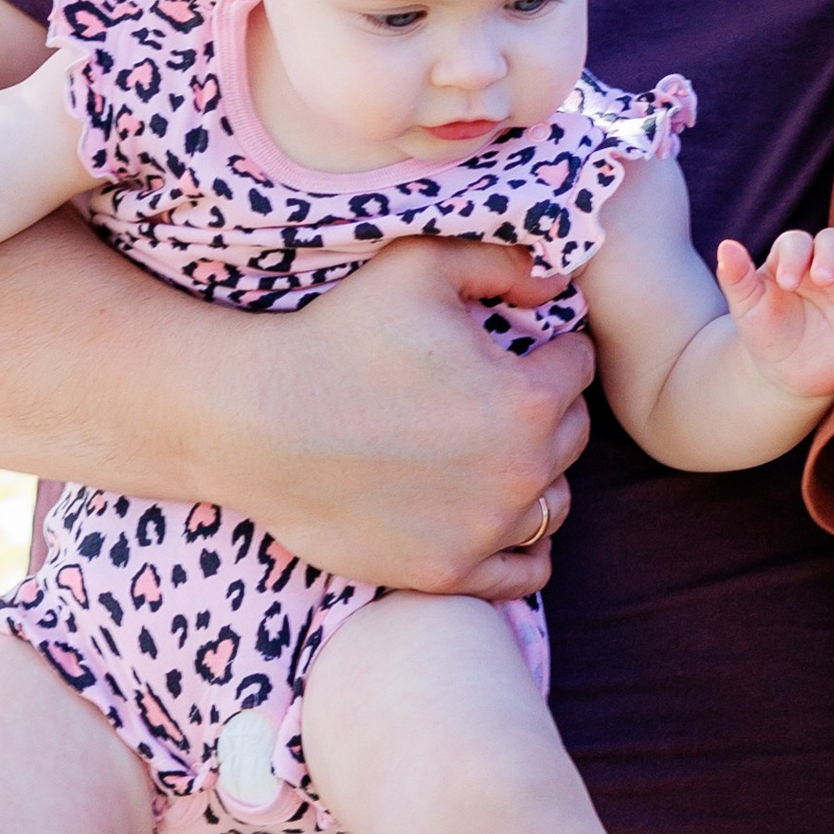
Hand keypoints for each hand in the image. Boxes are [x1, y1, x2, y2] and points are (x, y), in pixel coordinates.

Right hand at [220, 235, 594, 598]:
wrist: (255, 422)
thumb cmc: (336, 335)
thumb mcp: (419, 266)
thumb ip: (503, 261)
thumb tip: (557, 279)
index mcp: (526, 397)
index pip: (578, 367)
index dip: (552, 348)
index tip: (523, 345)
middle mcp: (520, 471)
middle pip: (572, 434)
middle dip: (547, 408)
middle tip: (500, 393)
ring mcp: (485, 529)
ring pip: (555, 502)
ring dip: (538, 474)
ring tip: (497, 452)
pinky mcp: (447, 571)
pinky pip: (523, 572)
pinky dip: (523, 547)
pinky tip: (501, 518)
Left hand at [715, 227, 833, 403]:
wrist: (785, 375)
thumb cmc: (765, 332)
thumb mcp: (747, 309)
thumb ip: (737, 278)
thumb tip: (725, 246)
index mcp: (795, 259)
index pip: (797, 242)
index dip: (794, 256)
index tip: (787, 284)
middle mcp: (829, 266)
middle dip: (832, 253)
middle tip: (824, 279)